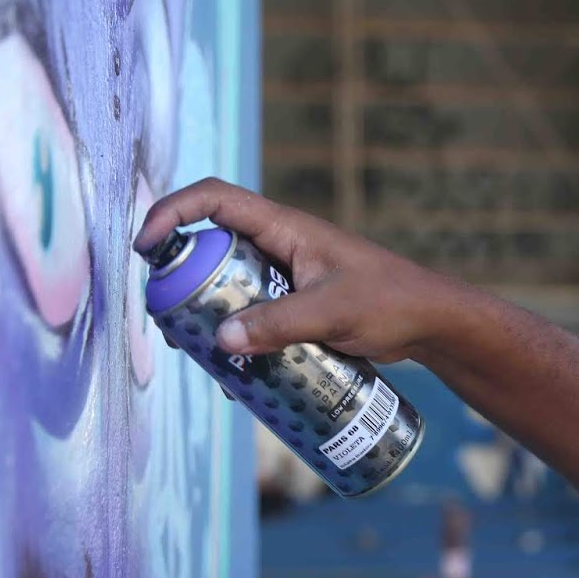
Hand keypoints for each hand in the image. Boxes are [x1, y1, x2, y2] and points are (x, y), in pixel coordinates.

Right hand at [135, 178, 468, 362]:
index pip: (216, 200)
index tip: (146, 245)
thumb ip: (278, 325)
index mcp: (286, 228)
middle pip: (213, 247)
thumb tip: (219, 341)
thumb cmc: (391, 303)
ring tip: (194, 351)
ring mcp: (288, 276)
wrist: (432, 323)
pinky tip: (235, 377)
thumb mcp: (332, 313)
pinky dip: (238, 337)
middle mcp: (281, 246)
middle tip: (166, 317)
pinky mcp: (297, 305)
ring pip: (230, 286)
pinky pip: (253, 314)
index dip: (173, 212)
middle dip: (182, 278)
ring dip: (207, 313)